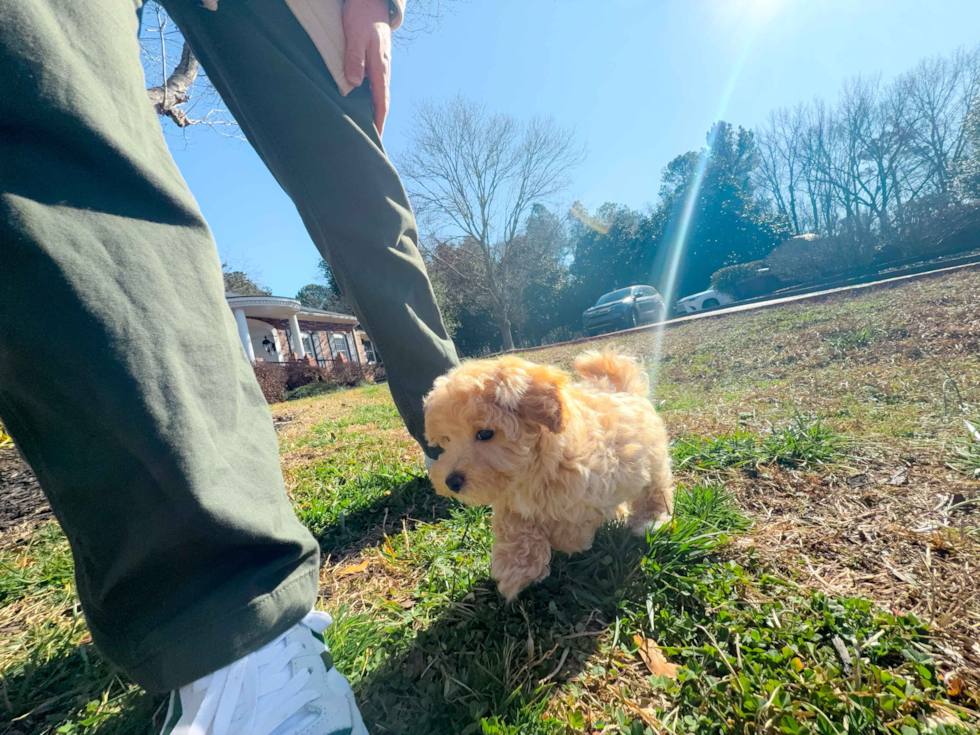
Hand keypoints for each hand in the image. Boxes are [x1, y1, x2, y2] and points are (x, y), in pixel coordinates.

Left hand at [342, 0, 391, 136]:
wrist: (372, 0)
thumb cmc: (362, 15)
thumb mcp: (355, 35)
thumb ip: (354, 59)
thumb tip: (354, 84)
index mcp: (380, 66)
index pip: (382, 102)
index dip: (379, 122)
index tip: (376, 139)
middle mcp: (382, 69)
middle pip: (382, 103)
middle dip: (378, 123)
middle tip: (371, 142)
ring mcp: (380, 66)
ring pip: (378, 95)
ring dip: (374, 113)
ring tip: (367, 129)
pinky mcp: (374, 62)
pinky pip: (373, 86)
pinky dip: (370, 100)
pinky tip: (362, 106)